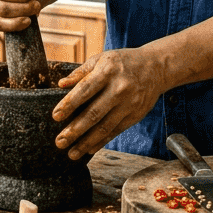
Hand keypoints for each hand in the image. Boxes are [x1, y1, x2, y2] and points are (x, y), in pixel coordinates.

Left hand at [51, 49, 169, 160]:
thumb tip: (61, 84)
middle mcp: (119, 89)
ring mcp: (128, 104)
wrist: (156, 67)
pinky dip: (101, 142)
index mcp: (107, 71)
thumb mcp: (102, 59)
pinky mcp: (135, 115)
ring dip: (86, 142)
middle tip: (60, 141)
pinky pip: (115, 131)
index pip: (85, 90)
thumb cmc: (124, 62)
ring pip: (104, 127)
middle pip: (94, 113)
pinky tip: (89, 149)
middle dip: (75, 130)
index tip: (56, 116)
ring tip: (72, 153)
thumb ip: (81, 72)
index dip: (69, 104)